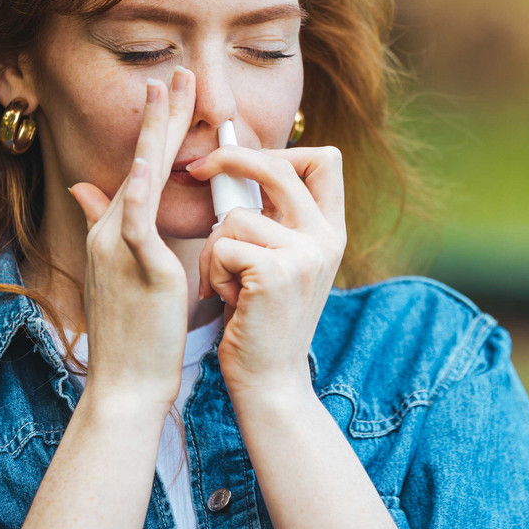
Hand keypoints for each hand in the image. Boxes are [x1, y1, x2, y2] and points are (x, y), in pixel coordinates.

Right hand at [67, 68, 196, 408]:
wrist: (125, 384)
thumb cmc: (132, 334)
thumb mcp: (117, 272)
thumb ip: (105, 228)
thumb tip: (86, 191)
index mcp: (114, 231)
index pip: (141, 167)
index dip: (158, 128)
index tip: (173, 92)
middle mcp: (110, 230)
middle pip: (139, 160)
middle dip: (160, 114)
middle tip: (177, 71)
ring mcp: (118, 247)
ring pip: (138, 177)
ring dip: (154, 132)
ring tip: (167, 90)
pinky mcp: (135, 268)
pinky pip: (136, 221)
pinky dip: (142, 188)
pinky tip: (153, 160)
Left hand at [185, 145, 346, 401]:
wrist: (270, 379)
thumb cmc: (261, 317)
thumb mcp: (281, 260)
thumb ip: (275, 217)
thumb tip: (238, 161)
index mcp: (330, 231)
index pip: (325, 160)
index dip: (283, 149)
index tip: (244, 157)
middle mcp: (326, 238)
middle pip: (278, 166)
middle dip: (230, 158)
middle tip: (198, 169)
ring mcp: (305, 254)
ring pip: (235, 216)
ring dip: (214, 249)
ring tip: (227, 283)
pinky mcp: (274, 272)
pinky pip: (222, 245)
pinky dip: (212, 272)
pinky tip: (227, 299)